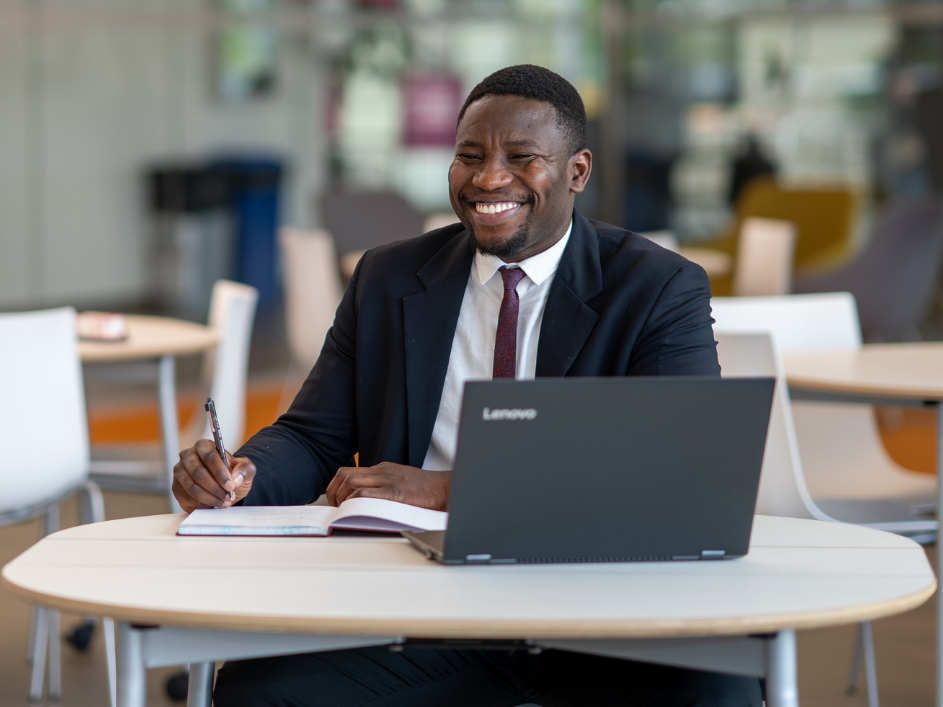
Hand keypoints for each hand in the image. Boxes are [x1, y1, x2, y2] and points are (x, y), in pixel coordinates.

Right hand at [172, 439, 255, 512]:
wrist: (225, 486)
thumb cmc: (233, 474)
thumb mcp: (245, 469)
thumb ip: (244, 470)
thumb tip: (236, 479)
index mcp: (204, 446)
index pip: (210, 457)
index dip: (220, 473)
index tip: (231, 486)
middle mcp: (188, 456)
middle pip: (198, 472)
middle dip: (215, 488)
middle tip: (228, 497)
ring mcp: (179, 472)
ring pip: (192, 487)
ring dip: (210, 498)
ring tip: (224, 502)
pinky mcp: (176, 487)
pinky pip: (187, 498)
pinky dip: (201, 504)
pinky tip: (213, 504)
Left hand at [326, 462, 450, 510]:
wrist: (445, 488)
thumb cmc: (427, 490)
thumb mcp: (401, 482)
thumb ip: (385, 487)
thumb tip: (366, 503)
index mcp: (383, 469)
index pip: (350, 471)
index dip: (336, 486)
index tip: (335, 500)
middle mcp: (382, 471)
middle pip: (345, 474)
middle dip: (332, 491)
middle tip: (333, 507)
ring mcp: (387, 480)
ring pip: (351, 482)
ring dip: (340, 498)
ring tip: (341, 511)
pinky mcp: (393, 492)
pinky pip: (365, 493)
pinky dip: (354, 502)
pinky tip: (353, 512)